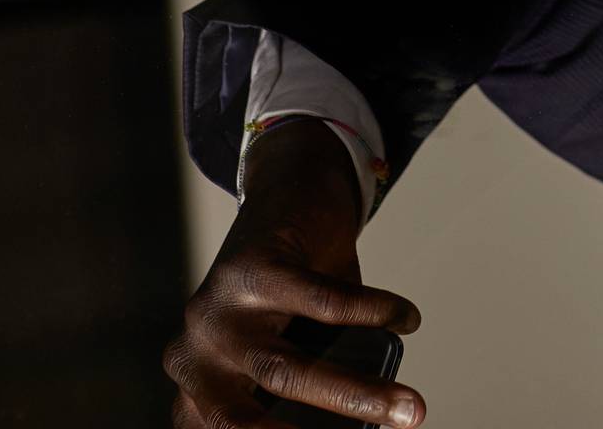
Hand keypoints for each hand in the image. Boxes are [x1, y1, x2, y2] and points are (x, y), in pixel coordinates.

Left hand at [169, 118, 425, 426]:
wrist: (289, 196)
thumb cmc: (291, 293)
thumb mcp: (285, 350)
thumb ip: (304, 392)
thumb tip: (372, 426)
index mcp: (195, 386)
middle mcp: (192, 354)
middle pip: (243, 419)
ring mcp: (215, 309)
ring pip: (281, 370)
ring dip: (353, 392)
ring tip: (410, 406)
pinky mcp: (252, 265)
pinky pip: (318, 302)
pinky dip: (371, 312)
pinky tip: (404, 318)